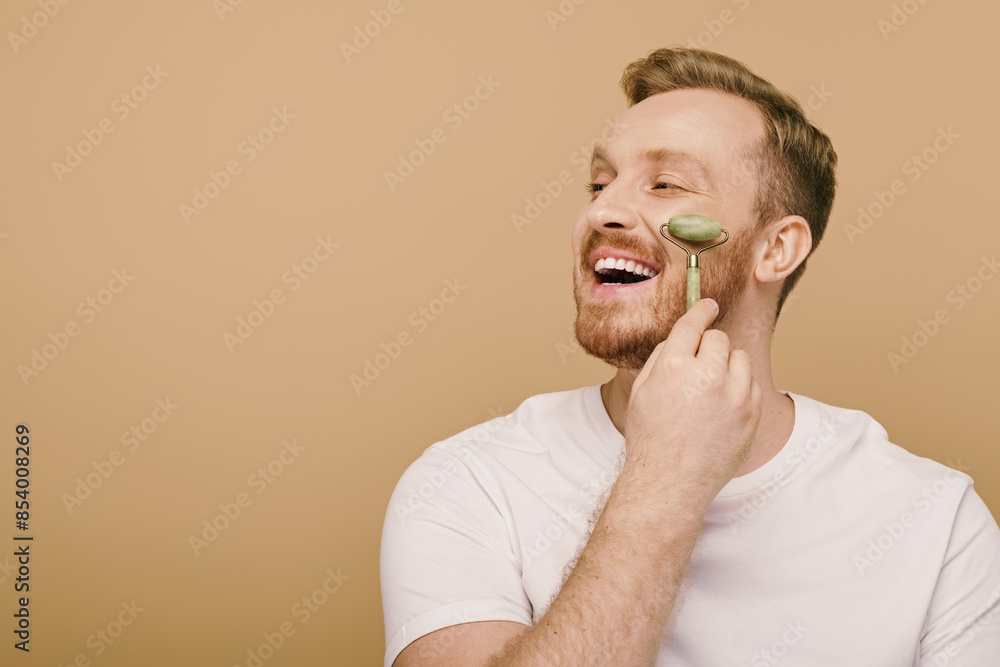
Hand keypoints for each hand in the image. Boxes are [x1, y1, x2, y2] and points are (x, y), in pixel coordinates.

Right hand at [622, 298, 762, 508]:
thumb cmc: (650, 438)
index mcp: (673, 367)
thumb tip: (683, 336)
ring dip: (726, 365)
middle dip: (708, 346)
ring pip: (739, 357)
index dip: (701, 310)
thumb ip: (661, 358)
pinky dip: (739, 388)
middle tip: (697, 366)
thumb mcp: (642, 391)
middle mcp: (706, 376)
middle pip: (718, 338)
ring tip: (710, 389)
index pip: (693, 323)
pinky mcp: (751, 414)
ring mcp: (734, 396)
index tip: (708, 305)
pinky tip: (721, 406)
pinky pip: (752, 384)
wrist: (670, 482)